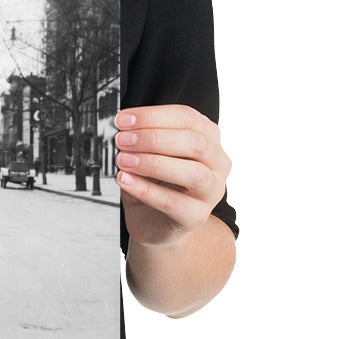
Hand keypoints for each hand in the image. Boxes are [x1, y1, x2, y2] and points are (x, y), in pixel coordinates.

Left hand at [115, 105, 230, 247]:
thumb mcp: (149, 154)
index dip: (153, 116)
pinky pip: (173, 202)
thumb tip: (121, 127)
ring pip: (193, 173)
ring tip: (123, 161)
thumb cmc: (155, 182)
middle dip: (153, 138)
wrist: (154, 222)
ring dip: (153, 163)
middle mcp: (217, 163)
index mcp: (208, 138)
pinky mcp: (196, 216)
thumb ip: (142, 138)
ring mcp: (211, 191)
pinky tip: (125, 180)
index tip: (123, 120)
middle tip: (122, 140)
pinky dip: (145, 189)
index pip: (187, 118)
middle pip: (195, 142)